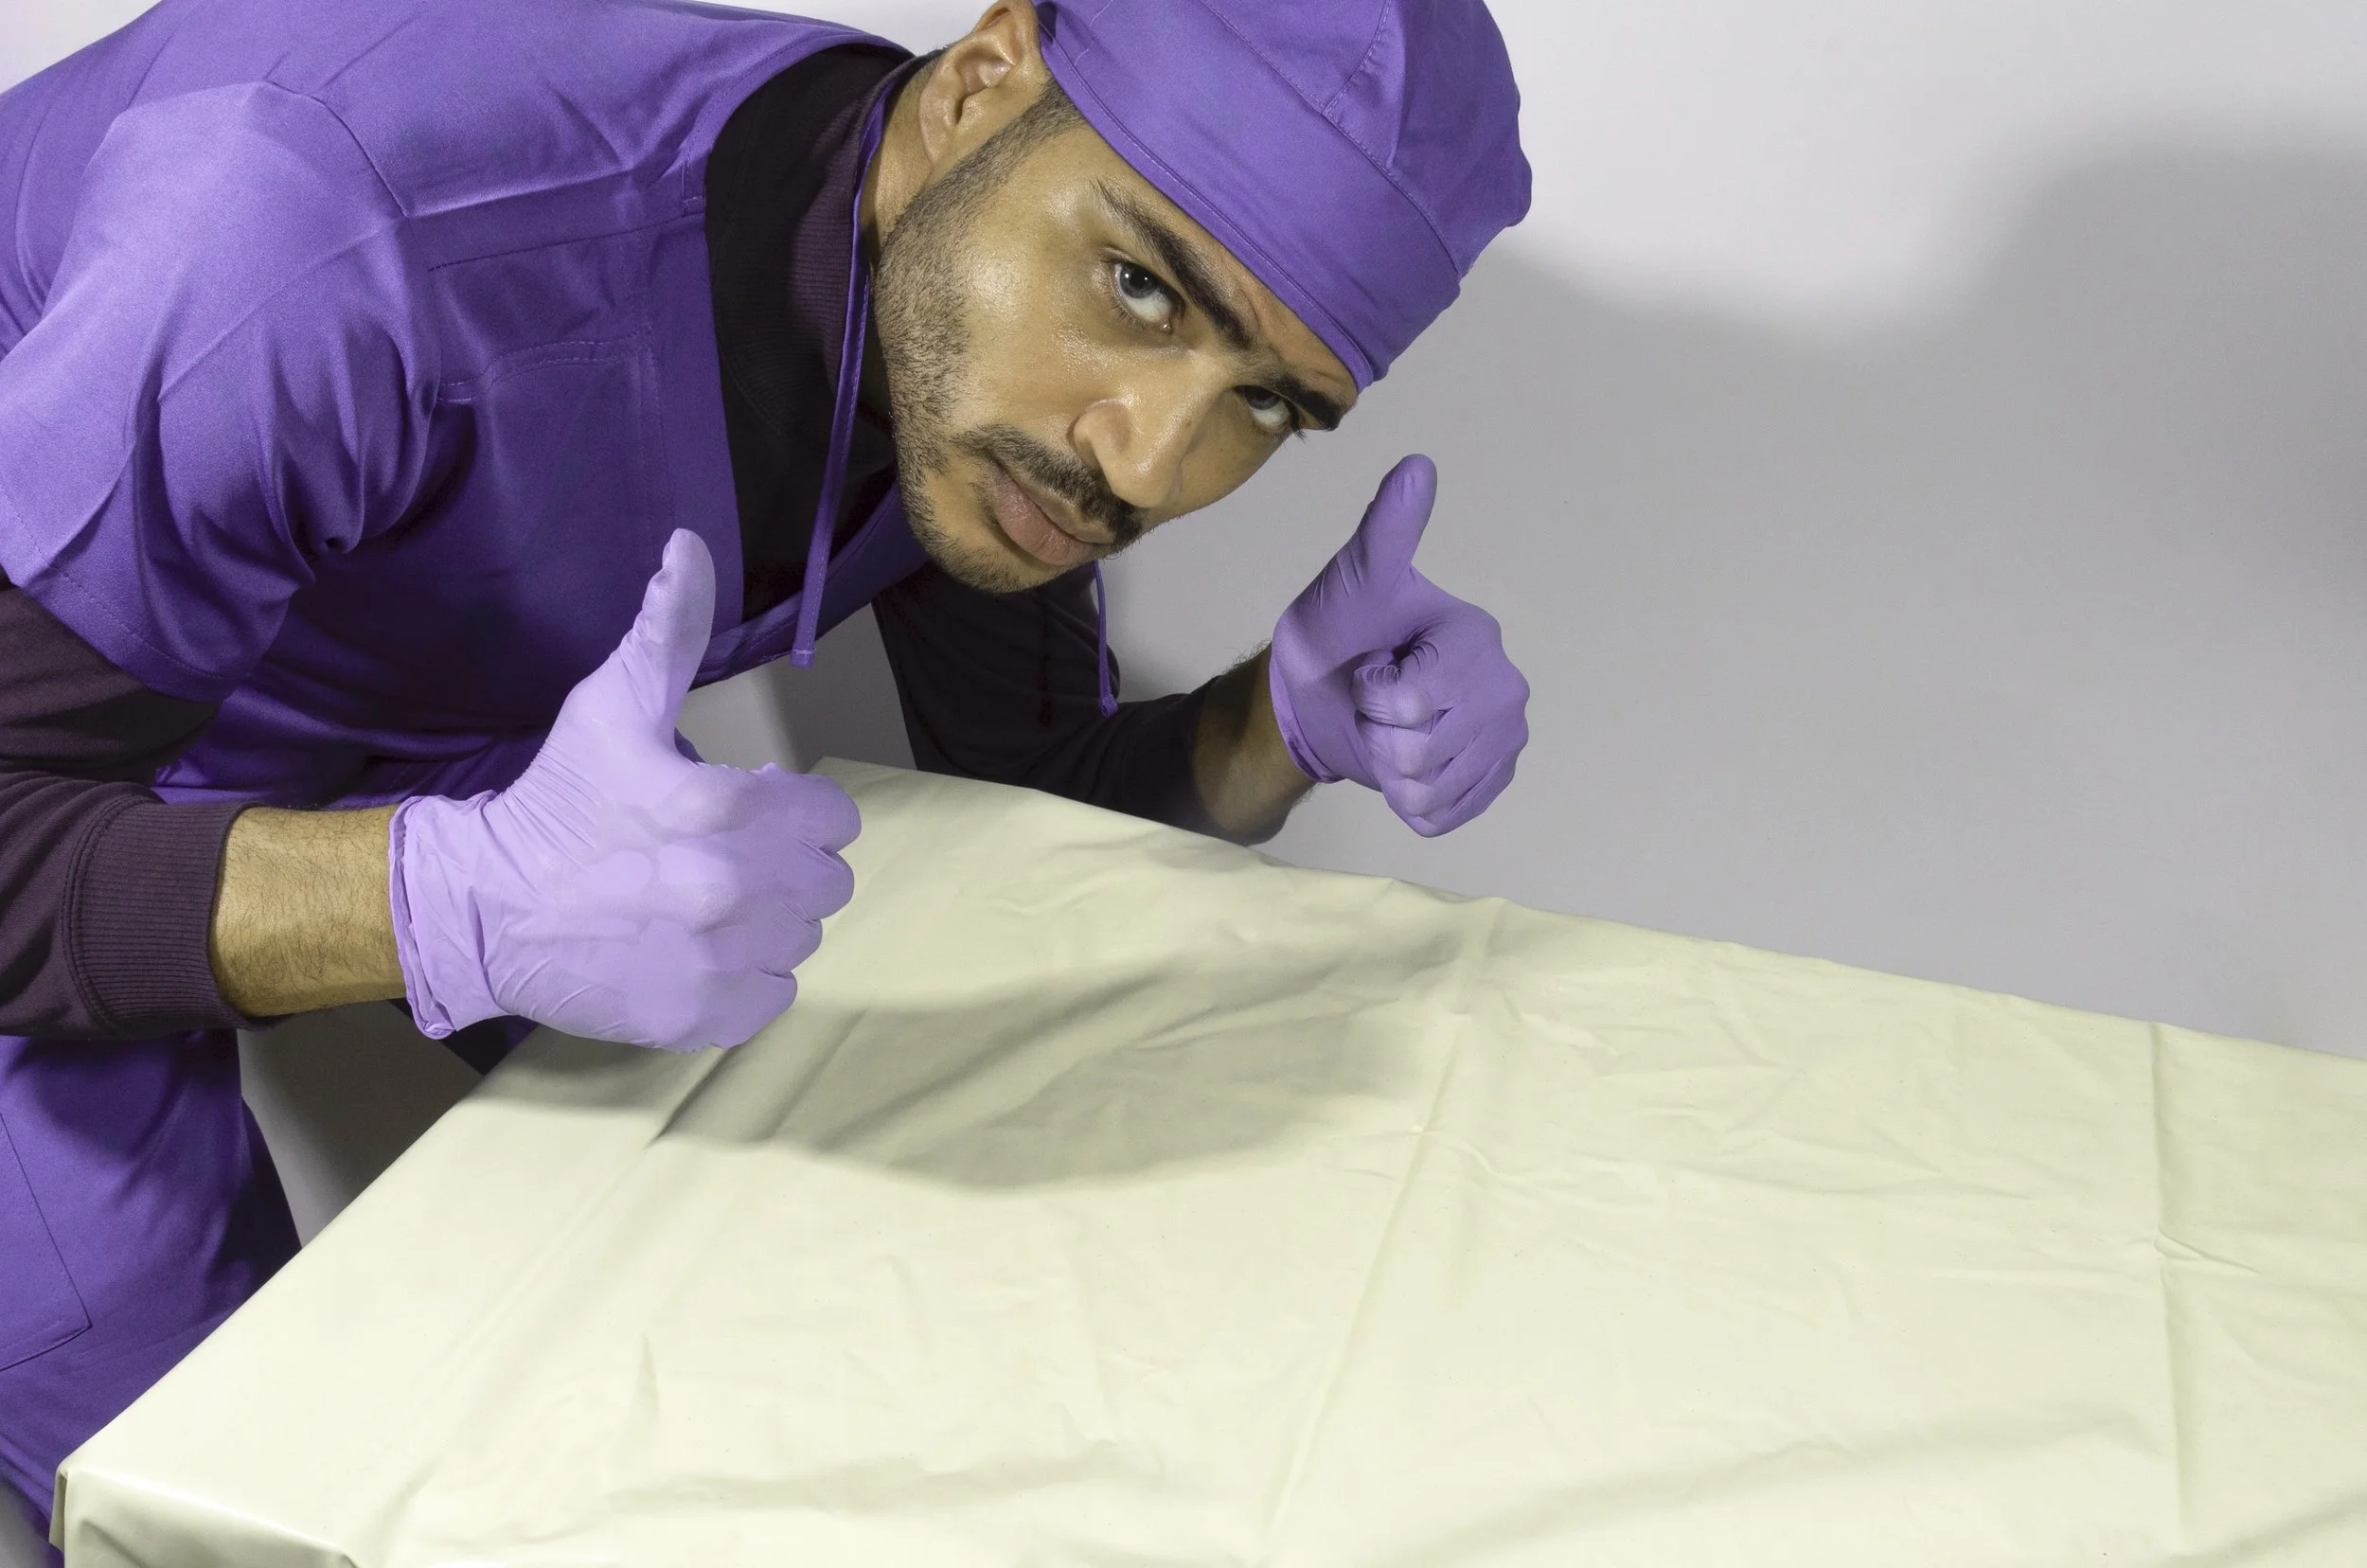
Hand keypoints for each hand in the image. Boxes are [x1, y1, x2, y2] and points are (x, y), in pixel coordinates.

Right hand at [388, 531, 858, 1049]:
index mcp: (725, 806)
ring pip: (800, 938)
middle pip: (825, 881)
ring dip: (766, 924)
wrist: (483, 907)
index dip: (797, 812)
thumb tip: (689, 546)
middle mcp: (733, 886)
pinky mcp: (702, 1014)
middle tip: (724, 859)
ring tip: (703, 907)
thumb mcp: (611, 706)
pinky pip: (772, 997)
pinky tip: (694, 953)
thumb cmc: (556, 802)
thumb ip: (668, 631)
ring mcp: (719, 956)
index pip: (833, 818)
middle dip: (785, 867)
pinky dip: (744, 980)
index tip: (752, 810)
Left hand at [1268, 455, 1529, 836]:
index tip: (1370, 669)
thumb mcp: (1353, 583)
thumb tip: (1416, 466)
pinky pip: (1442, 815)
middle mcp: (1505, 688)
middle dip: (1378, 735)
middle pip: (1421, 751)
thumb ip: (1387, 532)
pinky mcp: (1491, 781)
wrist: (1322, 696)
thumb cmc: (1336, 634)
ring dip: (1388, 771)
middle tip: (1373, 705)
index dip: (1372, 696)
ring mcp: (1503, 739)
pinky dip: (1409, 802)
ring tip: (1385, 733)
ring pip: (1429, 787)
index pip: (1410, 701)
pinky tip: (1402, 767)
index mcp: (1477, 638)